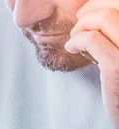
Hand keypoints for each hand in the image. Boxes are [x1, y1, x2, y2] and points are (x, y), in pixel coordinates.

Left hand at [65, 0, 118, 128]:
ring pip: (104, 18)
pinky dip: (76, 39)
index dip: (102, 2)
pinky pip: (93, 40)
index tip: (87, 12)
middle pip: (116, 5)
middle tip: (78, 22)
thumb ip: (117, 40)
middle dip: (91, 8)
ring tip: (74, 38)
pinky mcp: (118, 66)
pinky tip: (70, 48)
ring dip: (82, 24)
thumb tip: (96, 20)